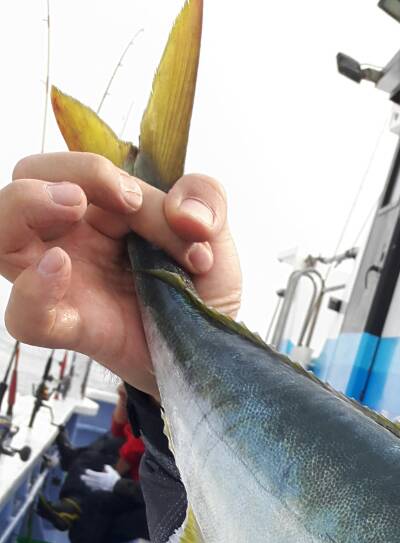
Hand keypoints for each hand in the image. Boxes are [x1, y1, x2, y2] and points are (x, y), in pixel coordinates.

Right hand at [1, 152, 241, 398]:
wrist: (214, 351)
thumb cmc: (200, 291)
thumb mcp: (214, 235)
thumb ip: (206, 199)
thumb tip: (186, 213)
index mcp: (99, 209)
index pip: (74, 169)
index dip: (98, 172)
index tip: (136, 198)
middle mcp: (72, 239)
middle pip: (23, 182)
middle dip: (54, 174)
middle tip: (98, 198)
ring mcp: (65, 284)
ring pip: (3, 237)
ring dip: (22, 206)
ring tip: (70, 206)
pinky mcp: (73, 328)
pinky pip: (25, 316)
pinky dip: (32, 291)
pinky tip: (59, 268)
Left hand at [80, 464, 119, 491]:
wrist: (118, 487)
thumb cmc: (115, 478)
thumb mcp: (112, 471)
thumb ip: (108, 468)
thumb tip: (105, 466)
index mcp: (100, 476)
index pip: (91, 473)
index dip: (88, 472)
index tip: (86, 471)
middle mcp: (98, 481)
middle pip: (89, 479)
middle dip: (85, 478)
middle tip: (81, 477)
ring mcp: (99, 485)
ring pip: (91, 485)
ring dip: (88, 483)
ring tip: (85, 482)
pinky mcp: (102, 489)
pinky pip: (96, 489)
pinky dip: (93, 489)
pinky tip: (91, 489)